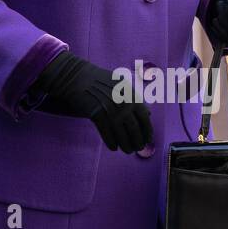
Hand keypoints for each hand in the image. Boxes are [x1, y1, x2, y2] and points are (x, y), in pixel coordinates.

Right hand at [28, 51, 152, 153]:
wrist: (79, 78)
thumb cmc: (102, 81)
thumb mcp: (123, 85)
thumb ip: (136, 99)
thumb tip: (148, 114)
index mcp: (132, 96)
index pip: (145, 118)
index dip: (147, 132)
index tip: (148, 140)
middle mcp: (123, 104)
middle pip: (134, 129)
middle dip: (137, 142)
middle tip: (138, 148)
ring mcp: (110, 110)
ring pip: (121, 134)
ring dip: (126, 145)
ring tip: (128, 150)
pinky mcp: (96, 115)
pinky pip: (106, 134)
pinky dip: (111, 143)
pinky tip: (114, 147)